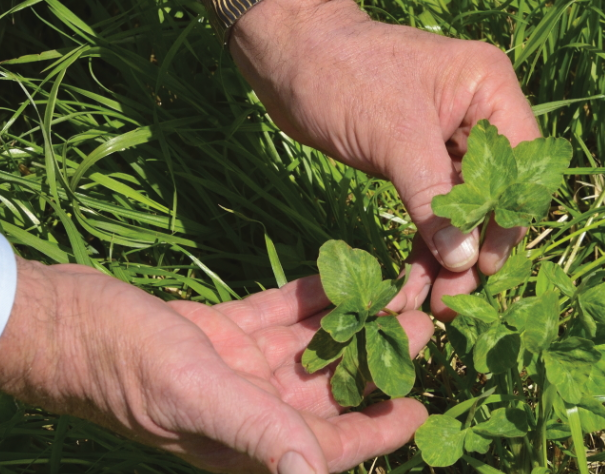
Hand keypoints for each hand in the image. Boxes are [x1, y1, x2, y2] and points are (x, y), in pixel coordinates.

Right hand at [0, 259, 432, 473]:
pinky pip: (278, 319)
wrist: (63, 320)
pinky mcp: (219, 334)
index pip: (331, 444)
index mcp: (247, 438)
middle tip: (424, 322)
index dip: (381, 428)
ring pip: (310, 349)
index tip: (424, 405)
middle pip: (330, 389)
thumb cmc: (123, 361)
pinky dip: (308, 300)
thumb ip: (256, 431)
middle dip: (377, 357)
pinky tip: (339, 277)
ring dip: (352, 322)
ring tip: (397, 291)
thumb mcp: (193, 392)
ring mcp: (234, 370)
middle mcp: (247, 408)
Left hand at [224, 0, 540, 318]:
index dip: (507, 218)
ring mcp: (450, 139)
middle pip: (495, 193)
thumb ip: (433, 198)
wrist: (288, 57)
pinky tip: (417, 279)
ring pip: (464, 207)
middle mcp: (480, 114)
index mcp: (489, 88)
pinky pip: (435, 208)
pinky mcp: (420, 159)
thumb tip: (465, 261)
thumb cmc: (343, 75)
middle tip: (455, 299)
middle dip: (476, 246)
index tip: (486, 266)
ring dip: (451, 254)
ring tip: (436, 303)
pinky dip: (428, 242)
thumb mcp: (394, 135)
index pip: (518, 165)